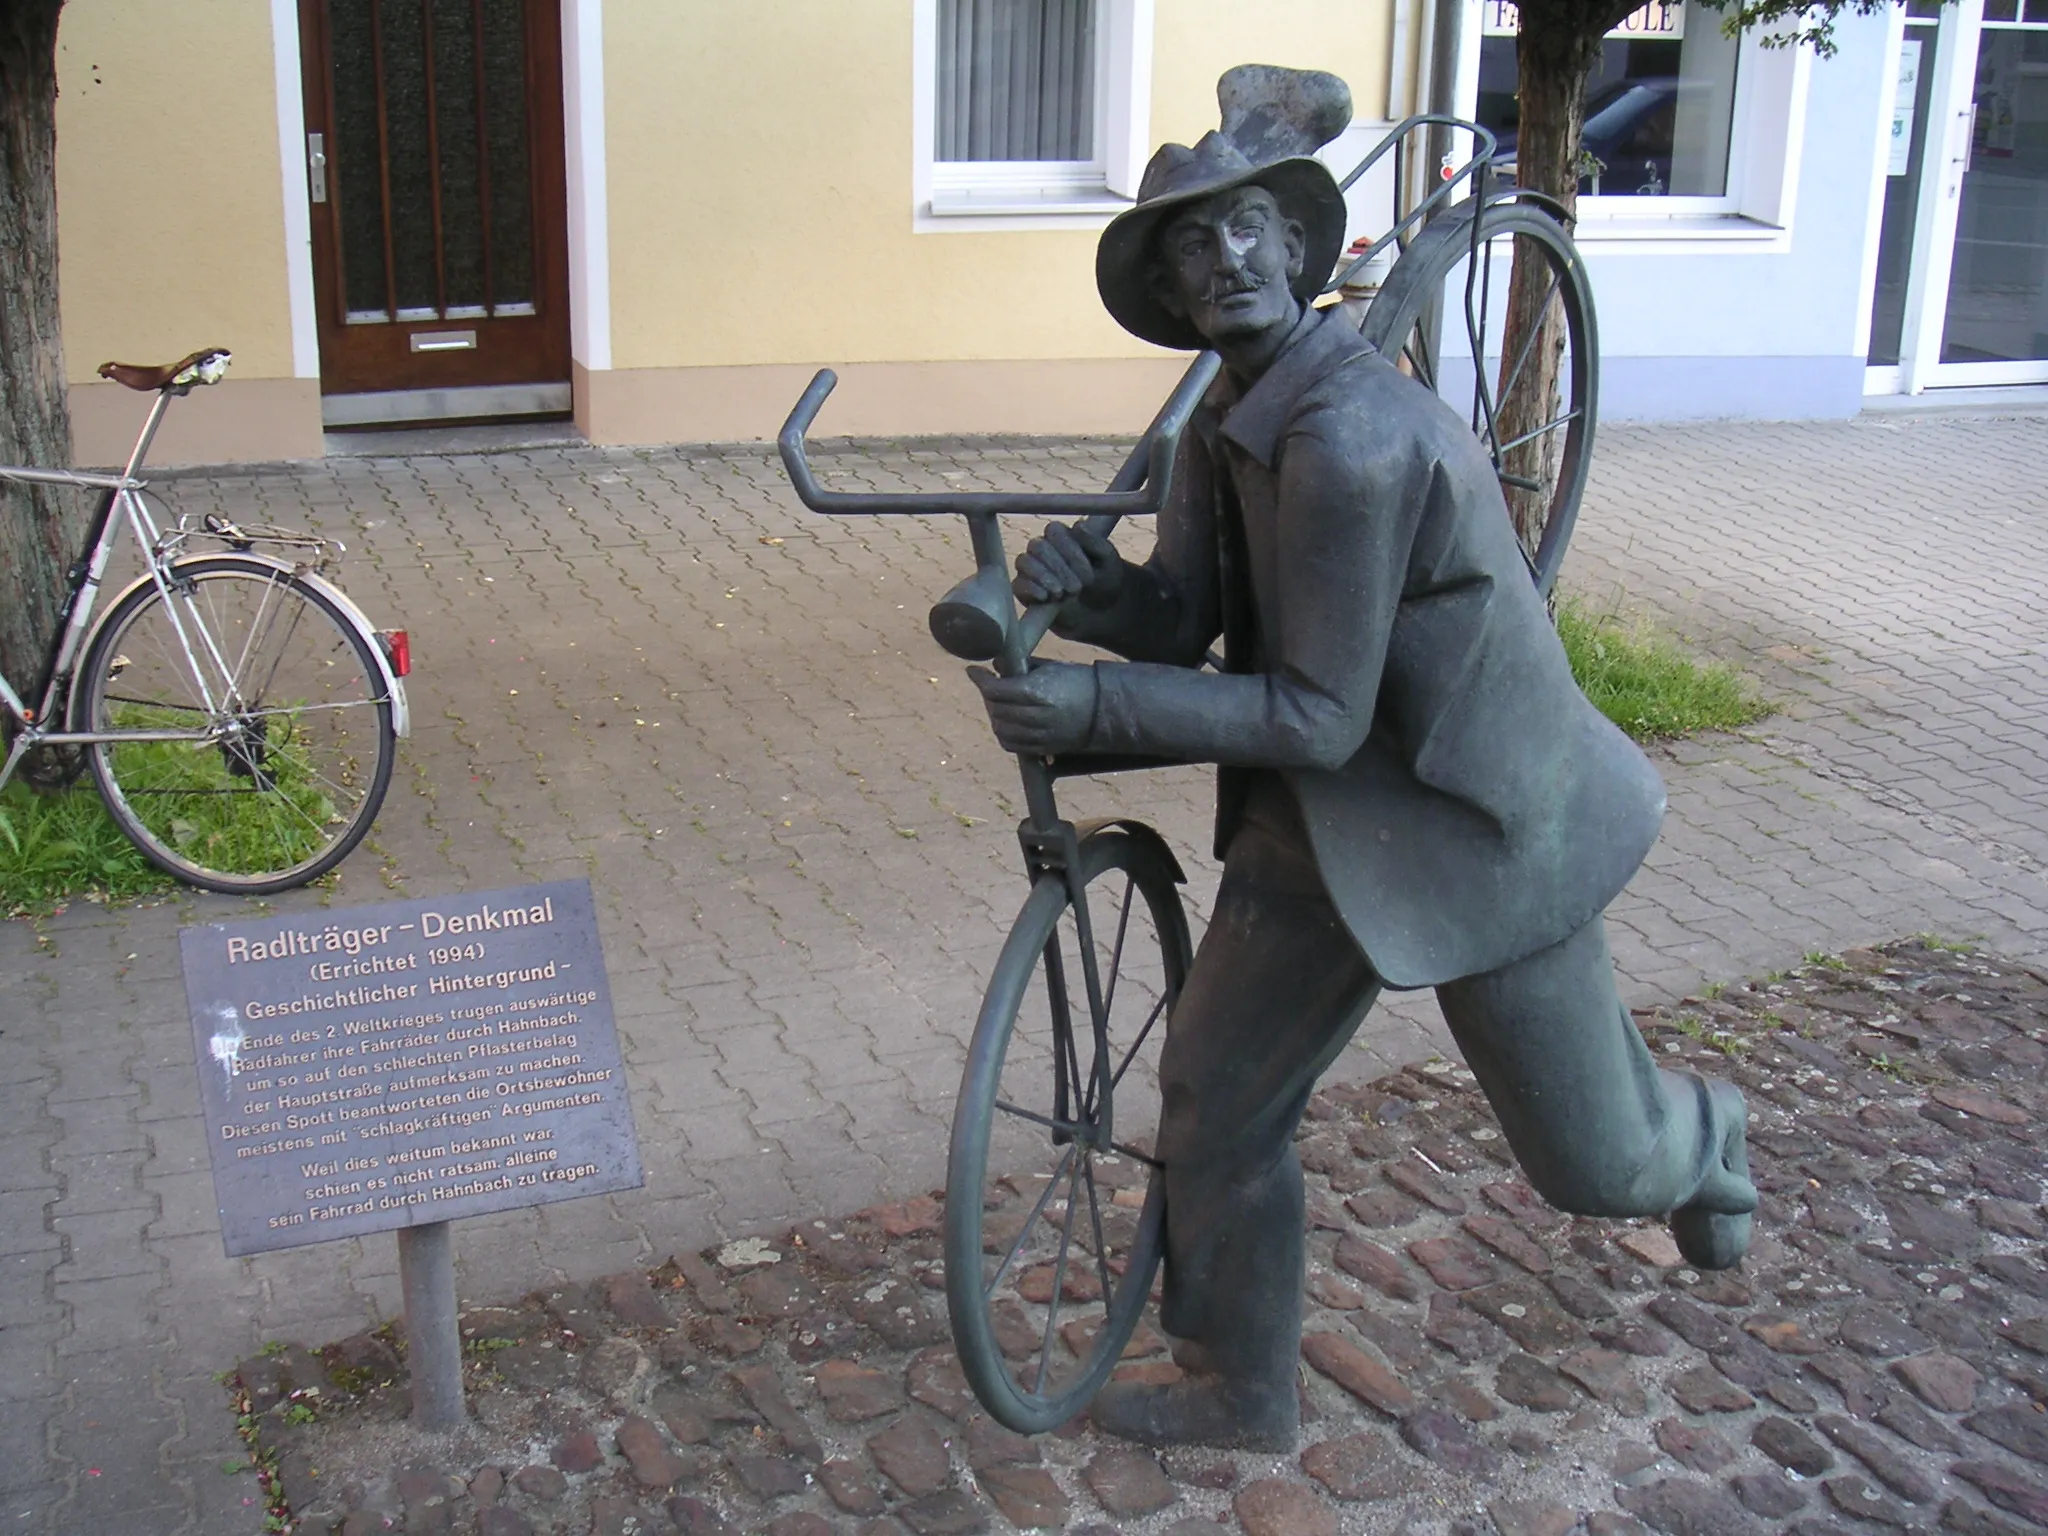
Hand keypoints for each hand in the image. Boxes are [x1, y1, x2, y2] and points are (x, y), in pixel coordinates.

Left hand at [967, 660, 1096, 755]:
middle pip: (996, 709)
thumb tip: (996, 666)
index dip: (980, 680)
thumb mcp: (1051, 668)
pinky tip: (1006, 722)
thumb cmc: (1078, 682)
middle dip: (987, 696)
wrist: (1106, 709)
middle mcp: (1036, 716)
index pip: (996, 689)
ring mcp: (1039, 735)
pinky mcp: (1043, 748)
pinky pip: (1012, 745)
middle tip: (989, 686)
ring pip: (1001, 729)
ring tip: (998, 704)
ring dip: (995, 715)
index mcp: (1037, 692)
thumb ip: (1022, 668)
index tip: (973, 671)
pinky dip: (1003, 734)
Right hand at [1012, 522, 1123, 612]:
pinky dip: (1031, 589)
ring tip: (1061, 593)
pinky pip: (1017, 584)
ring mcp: (1029, 567)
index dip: (1070, 551)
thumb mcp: (1107, 559)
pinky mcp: (1022, 588)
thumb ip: (1094, 542)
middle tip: (1076, 588)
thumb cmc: (1103, 577)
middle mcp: (1040, 546)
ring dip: (1044, 578)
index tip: (1088, 574)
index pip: (1054, 531)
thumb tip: (1078, 526)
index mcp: (1060, 534)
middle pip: (1038, 546)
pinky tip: (1046, 597)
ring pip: (1024, 562)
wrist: (1099, 609)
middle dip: (1059, 568)